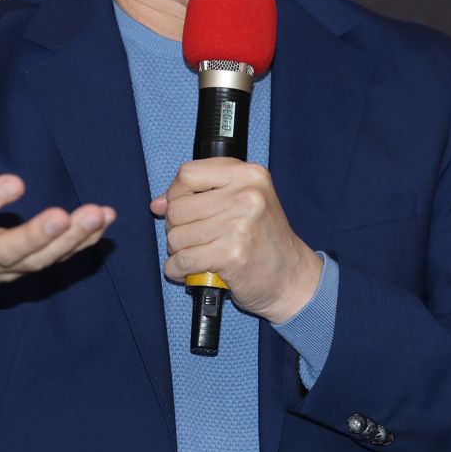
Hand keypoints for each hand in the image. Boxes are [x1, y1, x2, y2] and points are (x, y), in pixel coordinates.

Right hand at [0, 76, 115, 300]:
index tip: (16, 182)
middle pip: (4, 250)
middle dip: (36, 236)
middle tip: (64, 217)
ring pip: (34, 261)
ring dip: (69, 241)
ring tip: (97, 216)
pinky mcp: (16, 271)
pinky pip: (50, 263)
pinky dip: (78, 246)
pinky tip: (101, 225)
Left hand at [152, 158, 321, 323]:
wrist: (292, 278)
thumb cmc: (264, 240)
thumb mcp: (243, 203)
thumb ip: (201, 195)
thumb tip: (157, 204)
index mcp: (249, 174)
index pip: (188, 173)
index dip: (176, 193)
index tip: (181, 207)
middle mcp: (247, 194)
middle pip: (178, 207)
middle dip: (176, 228)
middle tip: (193, 239)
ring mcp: (239, 224)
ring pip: (176, 235)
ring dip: (178, 251)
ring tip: (197, 255)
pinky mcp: (231, 254)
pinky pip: (182, 260)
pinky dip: (177, 270)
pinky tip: (188, 271)